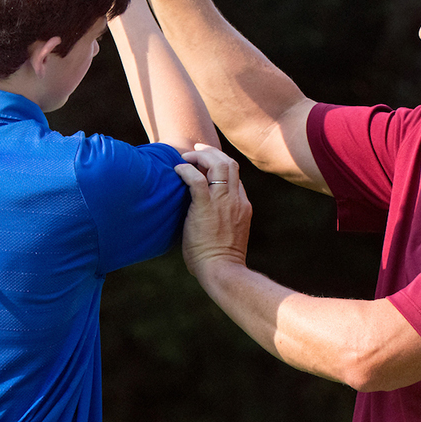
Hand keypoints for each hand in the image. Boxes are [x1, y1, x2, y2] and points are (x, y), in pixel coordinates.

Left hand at [175, 144, 250, 279]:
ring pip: (218, 164)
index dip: (220, 167)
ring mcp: (223, 201)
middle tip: (196, 151)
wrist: (223, 270)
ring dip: (201, 156)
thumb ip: (224, 221)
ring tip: (186, 158)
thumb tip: (206, 218)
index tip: (205, 167)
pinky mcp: (206, 206)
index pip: (235, 177)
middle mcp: (236, 199)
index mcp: (243, 206)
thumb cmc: (222, 261)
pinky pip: (197, 179)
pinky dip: (186, 169)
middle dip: (212, 153)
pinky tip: (177, 170)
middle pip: (230, 163)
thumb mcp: (230, 235)